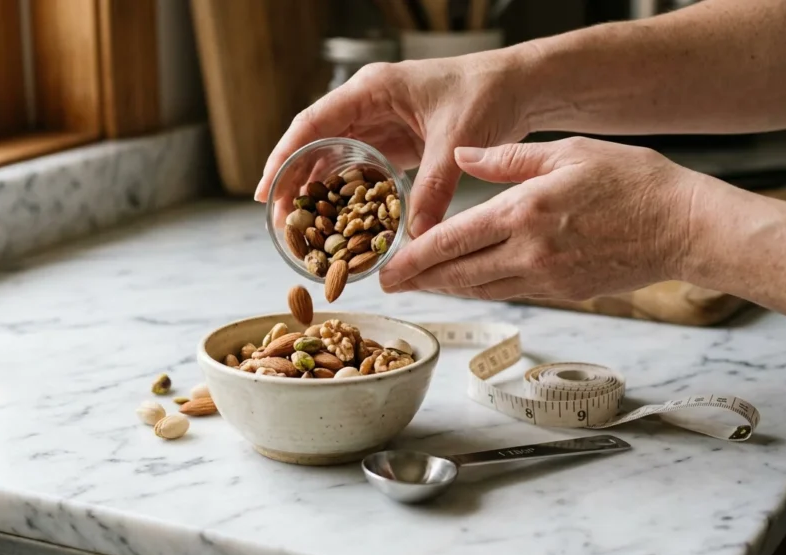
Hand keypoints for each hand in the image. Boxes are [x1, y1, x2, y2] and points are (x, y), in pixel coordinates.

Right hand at [253, 53, 528, 237]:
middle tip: (281, 223)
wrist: (520, 86)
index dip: (283, 157)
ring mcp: (380, 122)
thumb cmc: (488, 95)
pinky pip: (361, 168)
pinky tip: (340, 221)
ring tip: (303, 228)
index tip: (265, 190)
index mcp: (371, 90)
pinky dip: (348, 193)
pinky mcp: (396, 140)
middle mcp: (368, 103)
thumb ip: (434, 189)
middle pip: (315, 143)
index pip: (312, 124)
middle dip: (294, 182)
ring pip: (335, 157)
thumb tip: (417, 238)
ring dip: (318, 190)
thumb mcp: (456, 143)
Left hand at [378, 137, 702, 300]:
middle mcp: (530, 252)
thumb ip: (508, 158)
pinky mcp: (565, 292)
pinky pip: (512, 293)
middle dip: (419, 282)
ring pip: (482, 289)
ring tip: (420, 286)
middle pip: (458, 274)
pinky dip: (483, 290)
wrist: (685, 227)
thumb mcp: (568, 152)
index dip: (413, 259)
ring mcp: (548, 278)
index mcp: (524, 212)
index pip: (452, 241)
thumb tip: (462, 156)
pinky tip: (469, 284)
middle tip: (388, 286)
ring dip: (446, 290)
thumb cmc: (634, 182)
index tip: (387, 269)